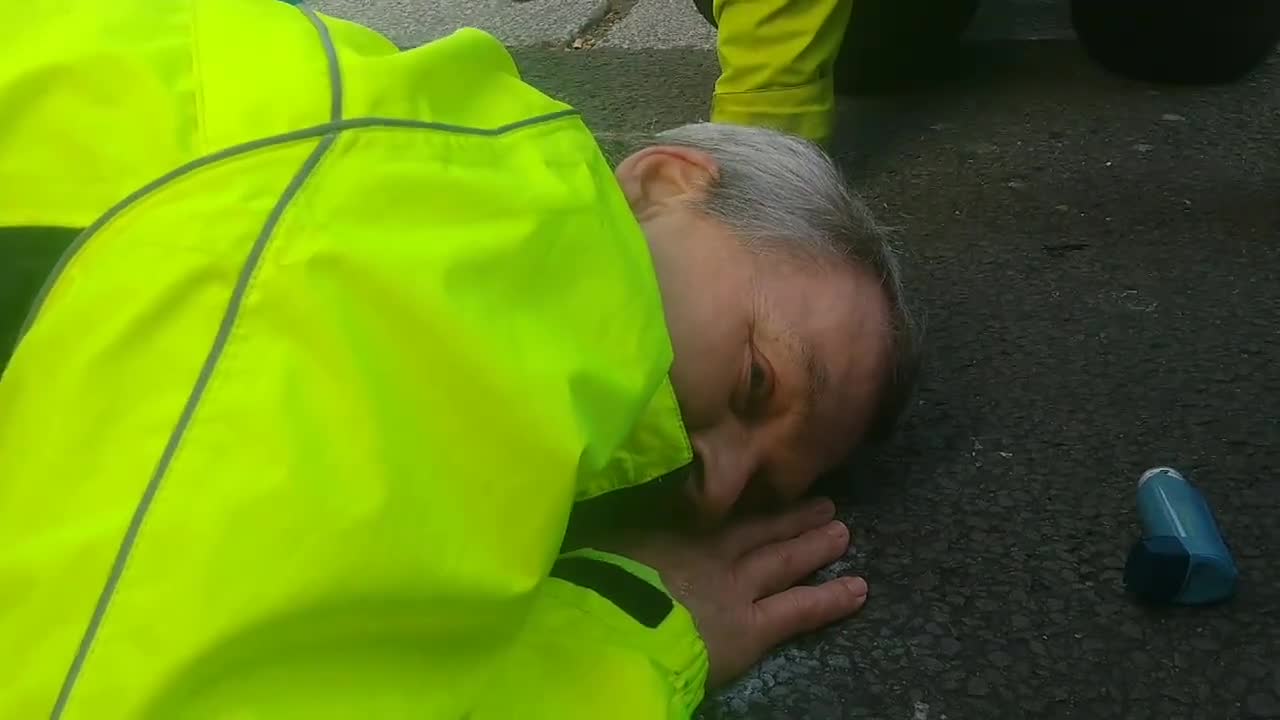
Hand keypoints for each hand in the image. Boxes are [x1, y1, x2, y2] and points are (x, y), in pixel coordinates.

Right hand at [600, 497, 867, 687]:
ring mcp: (734, 585)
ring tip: (841, 530)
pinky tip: (859, 590)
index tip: (755, 484)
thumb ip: (612, 530)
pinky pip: (798, 609)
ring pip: (782, 559)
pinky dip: (830, 599)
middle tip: (821, 503)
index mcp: (664, 530)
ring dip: (813, 543)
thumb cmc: (587, 584)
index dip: (735, 500)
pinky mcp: (750, 627)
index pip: (706, 510)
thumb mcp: (592, 543)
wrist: (605, 624)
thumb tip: (605, 514)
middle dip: (788, 516)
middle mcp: (706, 549)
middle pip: (754, 527)